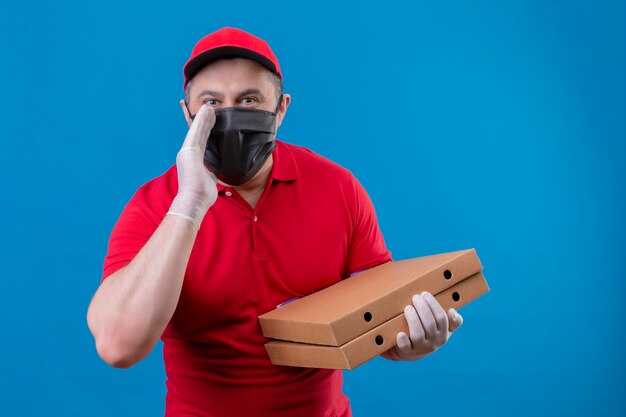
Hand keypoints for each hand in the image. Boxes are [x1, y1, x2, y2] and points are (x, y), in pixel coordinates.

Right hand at [169, 104, 217, 223]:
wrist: (194, 201)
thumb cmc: (202, 195)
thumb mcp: (209, 180)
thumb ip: (211, 173)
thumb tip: (215, 174)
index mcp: (194, 160)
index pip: (201, 141)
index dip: (204, 130)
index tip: (208, 121)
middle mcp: (188, 154)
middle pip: (198, 133)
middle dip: (204, 121)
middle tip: (209, 109)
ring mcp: (188, 151)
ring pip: (197, 130)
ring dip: (203, 117)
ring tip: (209, 107)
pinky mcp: (189, 151)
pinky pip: (196, 131)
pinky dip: (201, 120)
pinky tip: (206, 111)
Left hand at [381, 291, 462, 361]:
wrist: (413, 352)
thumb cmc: (429, 334)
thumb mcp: (444, 329)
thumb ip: (453, 321)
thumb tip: (453, 311)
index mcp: (444, 334)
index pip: (442, 318)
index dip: (433, 305)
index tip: (425, 294)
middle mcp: (434, 342)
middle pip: (429, 324)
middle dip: (422, 308)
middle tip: (415, 297)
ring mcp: (421, 348)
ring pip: (418, 335)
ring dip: (413, 320)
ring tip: (408, 308)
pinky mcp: (408, 352)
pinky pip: (406, 348)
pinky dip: (403, 341)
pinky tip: (400, 334)